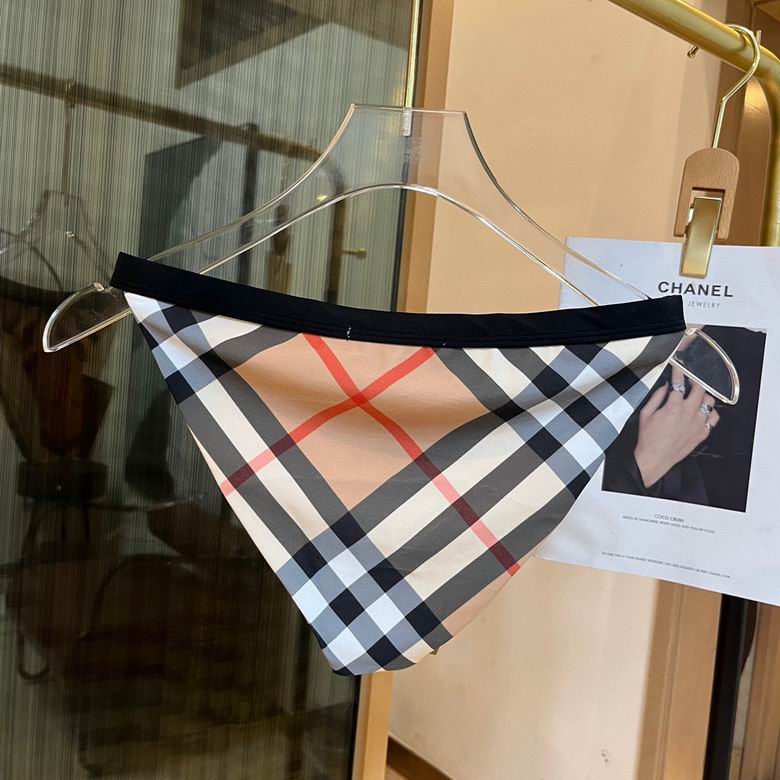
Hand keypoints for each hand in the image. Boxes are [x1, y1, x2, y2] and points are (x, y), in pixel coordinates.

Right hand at [633, 367, 718, 487]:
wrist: (654, 458)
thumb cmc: (648, 438)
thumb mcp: (646, 414)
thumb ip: (656, 397)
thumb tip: (665, 386)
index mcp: (673, 407)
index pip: (679, 383)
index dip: (679, 373)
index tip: (678, 369)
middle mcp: (688, 413)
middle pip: (700, 389)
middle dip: (695, 381)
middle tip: (690, 381)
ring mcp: (698, 423)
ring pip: (710, 402)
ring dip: (704, 396)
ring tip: (698, 396)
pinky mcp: (703, 433)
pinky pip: (714, 418)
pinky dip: (710, 412)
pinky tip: (703, 412)